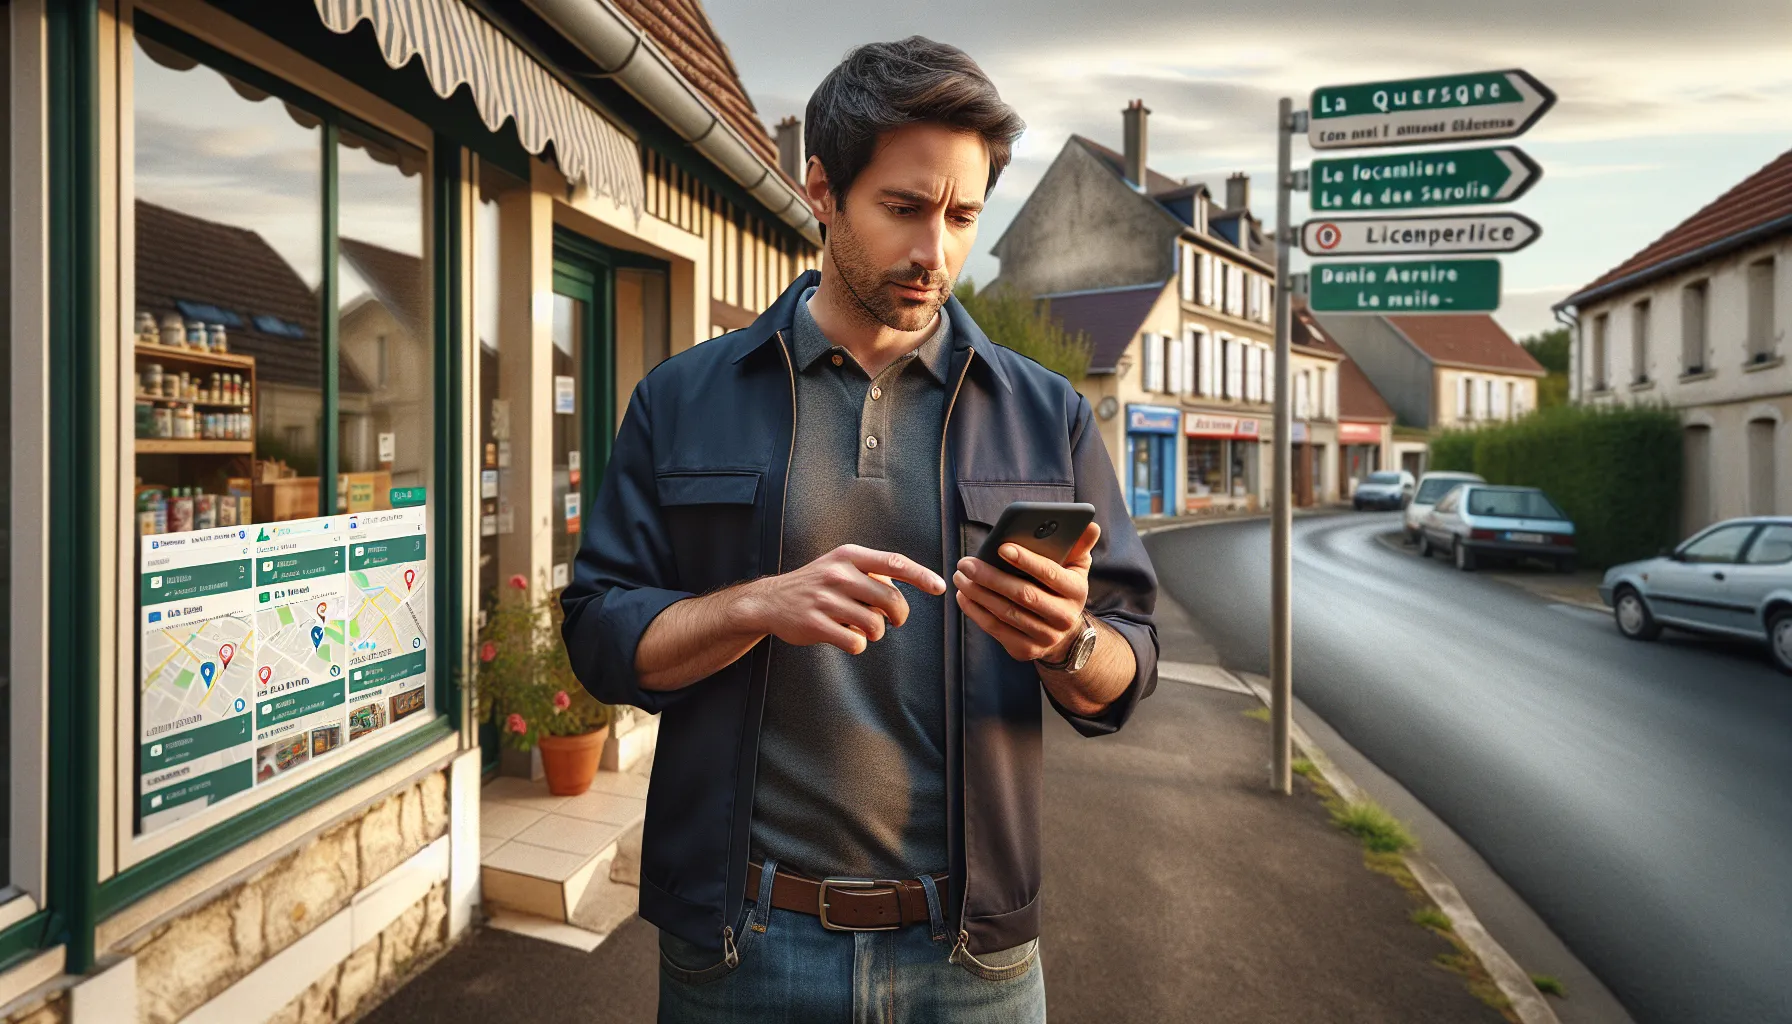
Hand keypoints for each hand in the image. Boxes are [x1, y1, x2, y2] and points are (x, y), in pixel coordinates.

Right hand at [731, 545, 946, 654]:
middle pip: (891, 599)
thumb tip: (907, 590)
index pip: (894, 562)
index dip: (921, 576)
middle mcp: (838, 574)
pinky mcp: (817, 624)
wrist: (771, 601)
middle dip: (898, 615)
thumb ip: (873, 573)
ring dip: (875, 632)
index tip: (941, 587)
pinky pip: (856, 642)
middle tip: (893, 621)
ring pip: (875, 625)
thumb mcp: (841, 565)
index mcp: (849, 556)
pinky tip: (845, 637)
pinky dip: (858, 644)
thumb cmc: (817, 584)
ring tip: (861, 627)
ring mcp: (826, 599)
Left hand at [953, 522, 1098, 663]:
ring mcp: (1045, 637)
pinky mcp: (1025, 649)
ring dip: (978, 593)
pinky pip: (995, 629)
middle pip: (1023, 595)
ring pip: (1005, 613)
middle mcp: (1063, 617)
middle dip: (991, 577)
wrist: (1063, 633)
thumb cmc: (1062, 589)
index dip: (1026, 560)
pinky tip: (963, 596)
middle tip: (966, 562)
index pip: (1050, 574)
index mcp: (1076, 591)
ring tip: (961, 576)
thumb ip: (1079, 545)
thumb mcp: (1076, 567)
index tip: (1001, 547)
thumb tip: (1090, 525)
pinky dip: (975, 611)